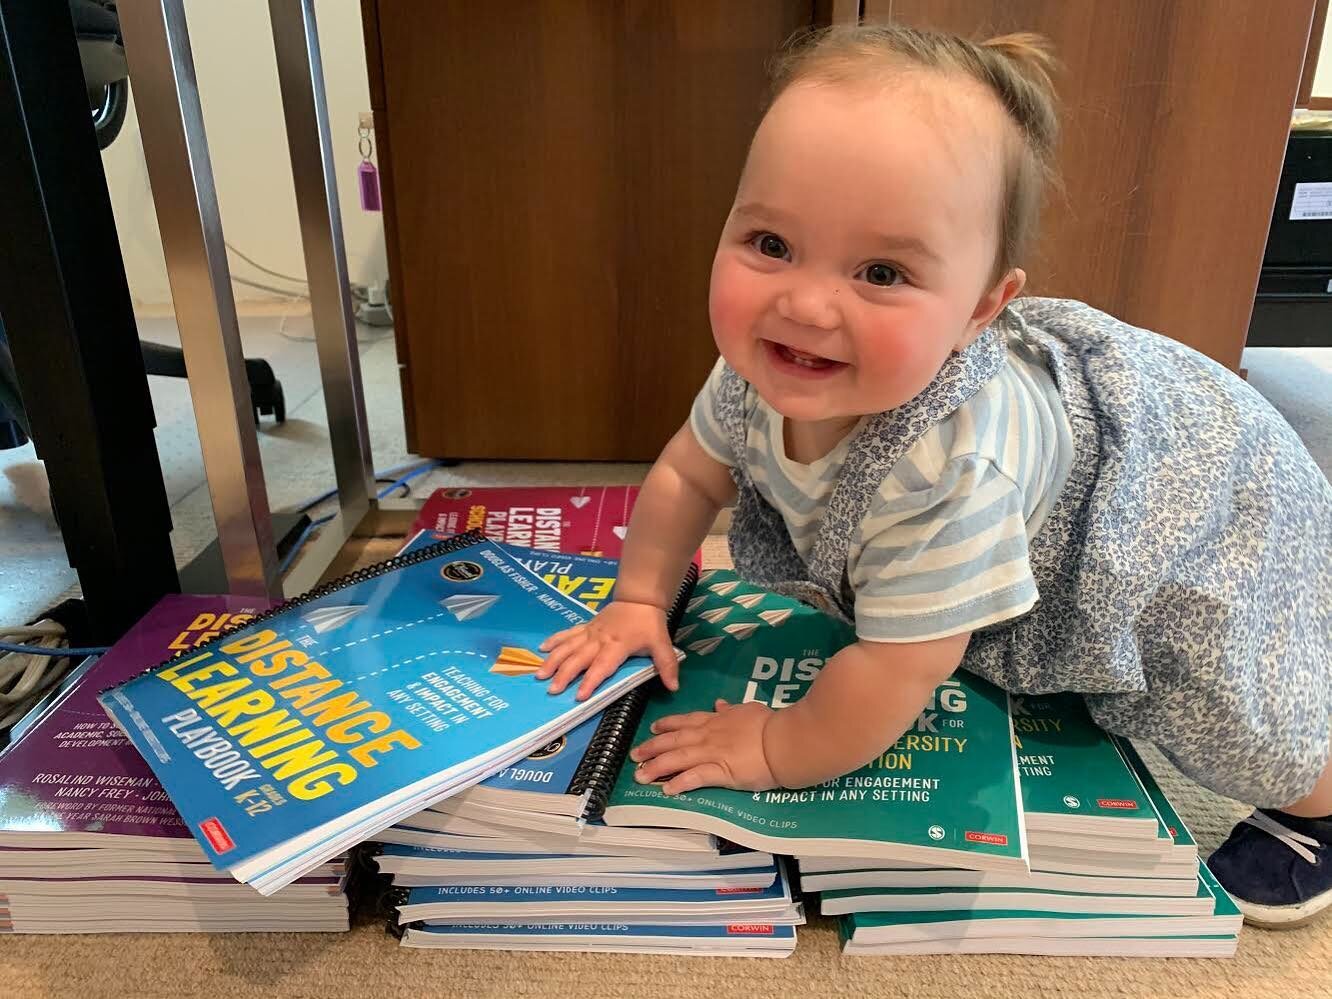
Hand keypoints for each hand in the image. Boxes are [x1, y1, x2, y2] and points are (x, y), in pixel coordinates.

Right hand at [537, 600, 678, 700]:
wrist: (639, 597)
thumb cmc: (649, 623)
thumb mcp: (662, 643)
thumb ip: (666, 665)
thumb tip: (674, 687)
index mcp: (617, 646)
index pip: (602, 666)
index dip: (591, 681)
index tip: (579, 696)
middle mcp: (599, 640)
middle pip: (579, 658)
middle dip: (564, 674)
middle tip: (552, 690)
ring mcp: (590, 632)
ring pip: (568, 646)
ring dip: (553, 660)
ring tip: (540, 675)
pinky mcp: (586, 626)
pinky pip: (567, 634)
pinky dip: (554, 641)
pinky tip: (541, 649)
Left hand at [628, 699, 777, 794]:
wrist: (784, 740)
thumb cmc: (771, 724)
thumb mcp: (750, 709)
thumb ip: (733, 709)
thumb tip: (721, 704)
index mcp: (717, 720)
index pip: (686, 721)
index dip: (667, 725)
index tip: (653, 728)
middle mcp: (709, 735)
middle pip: (674, 741)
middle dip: (651, 747)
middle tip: (634, 754)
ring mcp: (713, 753)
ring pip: (678, 758)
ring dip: (657, 767)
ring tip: (641, 775)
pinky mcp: (722, 772)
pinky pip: (695, 777)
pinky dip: (679, 782)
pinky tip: (667, 789)